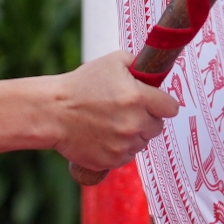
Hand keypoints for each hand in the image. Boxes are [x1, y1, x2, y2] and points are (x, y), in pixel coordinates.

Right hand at [51, 52, 176, 186]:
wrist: (52, 112)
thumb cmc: (80, 85)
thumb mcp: (111, 62)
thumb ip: (137, 65)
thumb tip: (153, 71)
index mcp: (138, 98)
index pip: (171, 108)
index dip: (162, 104)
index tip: (155, 103)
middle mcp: (134, 124)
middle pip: (157, 127)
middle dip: (147, 119)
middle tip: (127, 111)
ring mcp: (123, 145)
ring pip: (142, 143)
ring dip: (133, 135)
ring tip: (111, 123)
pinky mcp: (111, 161)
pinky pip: (126, 157)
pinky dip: (119, 149)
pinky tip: (104, 136)